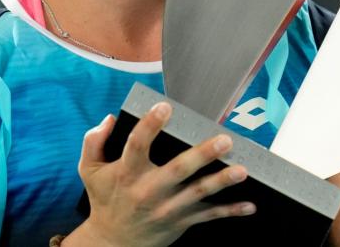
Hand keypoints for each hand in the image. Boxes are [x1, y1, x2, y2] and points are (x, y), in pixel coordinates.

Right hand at [68, 102, 255, 246]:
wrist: (113, 243)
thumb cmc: (105, 200)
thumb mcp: (89, 170)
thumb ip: (93, 141)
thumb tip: (109, 119)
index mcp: (127, 173)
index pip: (137, 145)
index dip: (150, 125)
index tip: (165, 106)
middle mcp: (149, 190)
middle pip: (178, 170)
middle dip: (202, 155)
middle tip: (224, 140)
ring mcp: (168, 208)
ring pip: (198, 193)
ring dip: (222, 182)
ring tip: (242, 170)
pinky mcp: (182, 221)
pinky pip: (209, 216)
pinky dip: (231, 211)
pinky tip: (249, 205)